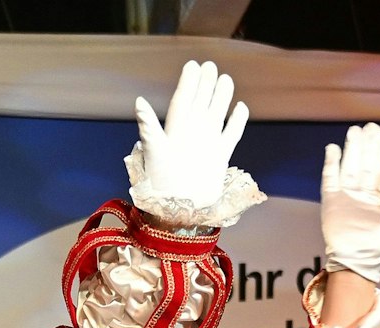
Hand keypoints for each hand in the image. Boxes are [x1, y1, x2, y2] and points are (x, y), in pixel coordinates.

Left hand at [132, 61, 248, 212]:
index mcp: (175, 130)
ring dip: (221, 97)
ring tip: (226, 79)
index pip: (183, 100)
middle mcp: (191, 134)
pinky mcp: (220, 157)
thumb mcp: (153, 151)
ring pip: (217, 114)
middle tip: (211, 65)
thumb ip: (148, 126)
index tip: (193, 65)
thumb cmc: (160, 183)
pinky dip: (237, 121)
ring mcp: (207, 144)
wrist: (178, 210)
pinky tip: (241, 107)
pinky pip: (231, 134)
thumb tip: (139, 101)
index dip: (188, 83)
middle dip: (205, 84)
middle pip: (200, 103)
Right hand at [320, 123, 379, 283]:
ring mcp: (346, 196)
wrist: (357, 263)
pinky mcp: (331, 202)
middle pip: (365, 164)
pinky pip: (330, 179)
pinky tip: (333, 149)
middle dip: (368, 146)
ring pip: (349, 167)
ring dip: (352, 149)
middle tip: (369, 127)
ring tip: (355, 132)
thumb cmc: (379, 245)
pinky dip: (331, 164)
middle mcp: (363, 193)